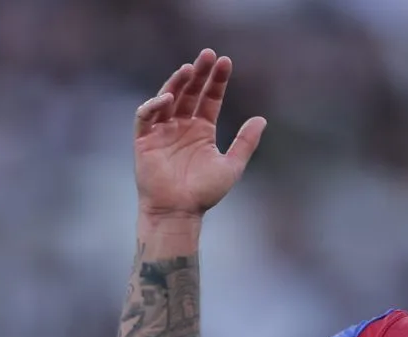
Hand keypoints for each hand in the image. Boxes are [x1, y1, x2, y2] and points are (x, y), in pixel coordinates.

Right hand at [134, 49, 265, 218]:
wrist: (180, 211)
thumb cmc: (205, 192)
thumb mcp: (232, 164)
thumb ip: (246, 142)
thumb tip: (262, 119)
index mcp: (202, 130)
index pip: (210, 98)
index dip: (217, 81)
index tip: (225, 62)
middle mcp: (182, 126)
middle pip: (190, 92)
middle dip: (199, 73)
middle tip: (208, 54)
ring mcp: (163, 131)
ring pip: (168, 98)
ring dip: (178, 82)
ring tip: (189, 68)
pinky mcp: (144, 139)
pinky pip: (146, 116)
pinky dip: (154, 105)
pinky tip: (169, 98)